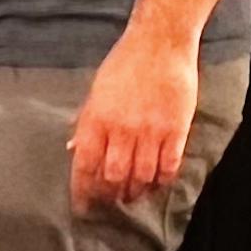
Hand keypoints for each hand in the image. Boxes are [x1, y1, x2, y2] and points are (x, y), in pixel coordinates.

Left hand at [69, 31, 197, 212]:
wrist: (159, 45)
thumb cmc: (123, 66)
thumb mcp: (95, 92)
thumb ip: (85, 122)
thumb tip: (73, 150)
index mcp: (96, 120)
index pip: (84, 165)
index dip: (82, 190)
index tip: (82, 206)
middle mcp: (121, 129)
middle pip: (113, 176)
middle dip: (109, 196)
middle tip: (110, 204)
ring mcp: (150, 131)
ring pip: (142, 176)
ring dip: (136, 192)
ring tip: (132, 198)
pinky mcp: (176, 130)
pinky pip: (169, 166)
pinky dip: (162, 180)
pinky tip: (157, 185)